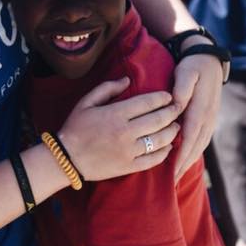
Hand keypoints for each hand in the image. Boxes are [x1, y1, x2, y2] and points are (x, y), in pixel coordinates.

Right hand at [58, 80, 181, 181]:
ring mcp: (129, 151)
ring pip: (160, 139)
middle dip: (172, 112)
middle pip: (158, 119)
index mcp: (115, 114)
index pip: (147, 102)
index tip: (168, 97)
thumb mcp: (86, 102)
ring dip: (172, 131)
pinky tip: (168, 146)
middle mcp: (125, 132)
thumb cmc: (75, 128)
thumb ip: (106, 88)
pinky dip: (164, 152)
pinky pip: (153, 159)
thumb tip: (127, 79)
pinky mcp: (129, 166)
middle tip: (178, 108)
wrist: (67, 158)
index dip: (162, 98)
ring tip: (176, 126)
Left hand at [171, 52, 222, 180]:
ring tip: (177, 176)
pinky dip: (193, 152)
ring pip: (199, 146)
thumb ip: (181, 89)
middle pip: (195, 146)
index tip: (173, 170)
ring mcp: (209, 120)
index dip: (182, 156)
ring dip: (189, 161)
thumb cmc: (193, 66)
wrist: (210, 61)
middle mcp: (207, 118)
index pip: (190, 137)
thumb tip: (176, 104)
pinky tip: (185, 160)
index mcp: (200, 109)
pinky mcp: (208, 119)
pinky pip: (200, 140)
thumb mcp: (186, 73)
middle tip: (172, 182)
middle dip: (184, 165)